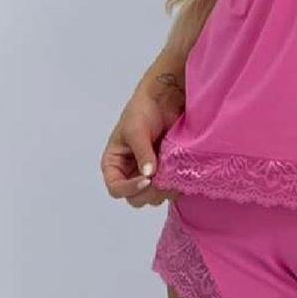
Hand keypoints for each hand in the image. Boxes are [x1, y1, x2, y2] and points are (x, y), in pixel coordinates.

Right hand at [100, 66, 185, 208]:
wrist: (165, 98)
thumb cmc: (143, 110)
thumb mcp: (136, 130)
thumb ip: (142, 153)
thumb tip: (149, 175)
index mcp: (114, 164)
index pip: (116, 188)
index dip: (129, 189)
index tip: (147, 180)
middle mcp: (130, 173)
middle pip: (135, 198)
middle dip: (149, 193)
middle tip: (163, 181)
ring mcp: (149, 174)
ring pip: (153, 197)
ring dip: (163, 191)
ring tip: (173, 177)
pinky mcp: (166, 171)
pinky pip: (169, 188)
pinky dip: (175, 186)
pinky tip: (181, 176)